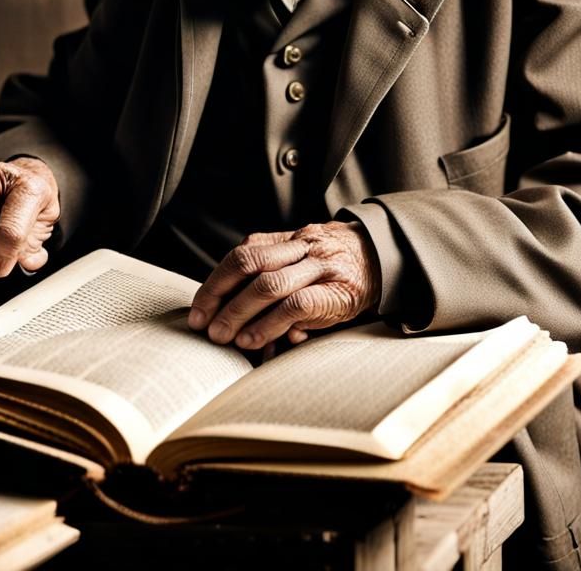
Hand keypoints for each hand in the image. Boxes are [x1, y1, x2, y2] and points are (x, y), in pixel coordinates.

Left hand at [187, 221, 380, 349]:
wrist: (382, 258)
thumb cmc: (329, 270)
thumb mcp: (298, 262)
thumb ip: (267, 278)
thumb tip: (226, 313)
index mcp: (285, 239)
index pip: (241, 255)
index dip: (215, 283)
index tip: (198, 311)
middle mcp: (299, 247)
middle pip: (248, 263)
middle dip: (219, 295)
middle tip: (204, 325)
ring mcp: (319, 267)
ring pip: (270, 283)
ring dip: (239, 312)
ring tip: (223, 337)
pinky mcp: (337, 291)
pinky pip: (297, 305)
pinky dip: (270, 324)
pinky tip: (254, 340)